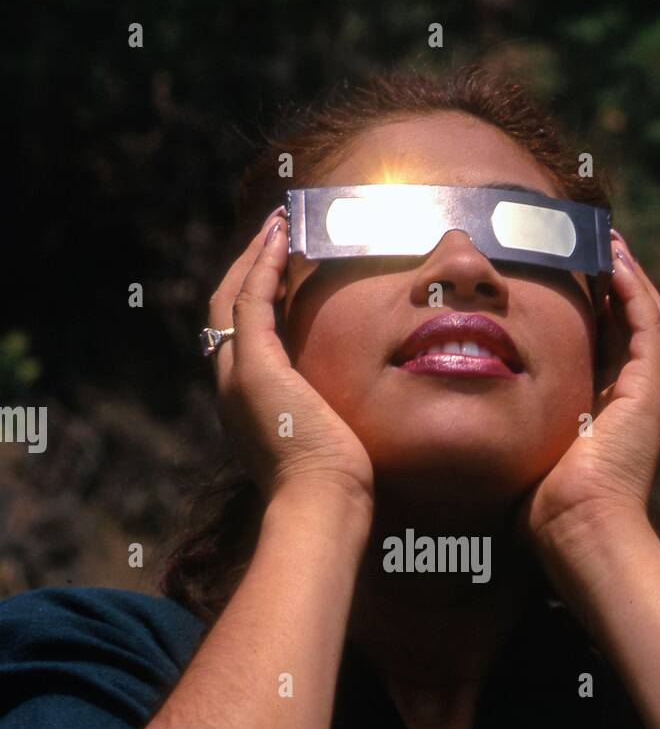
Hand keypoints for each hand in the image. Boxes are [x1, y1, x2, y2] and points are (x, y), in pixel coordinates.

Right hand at [208, 209, 374, 509]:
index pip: (243, 338)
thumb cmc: (336, 489)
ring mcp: (238, 377)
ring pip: (232, 298)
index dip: (258, 300)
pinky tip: (282, 237)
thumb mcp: (331, 444)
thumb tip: (363, 411)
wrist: (320, 505)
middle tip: (274, 234)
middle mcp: (232, 388)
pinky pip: (251, 301)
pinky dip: (263, 264)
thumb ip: (334, 419)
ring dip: (254, 256)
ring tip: (279, 223)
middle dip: (248, 268)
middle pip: (226, 311)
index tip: (282, 271)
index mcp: (248, 406)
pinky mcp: (255, 367)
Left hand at [519, 231, 659, 550]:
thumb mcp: (516, 453)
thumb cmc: (539, 509)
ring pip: (645, 319)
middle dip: (614, 284)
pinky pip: (647, 326)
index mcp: (602, 413)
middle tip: (596, 245)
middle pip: (627, 326)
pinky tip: (614, 261)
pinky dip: (634, 291)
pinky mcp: (649, 391)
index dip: (589, 311)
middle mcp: (629, 400)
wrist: (576, 531)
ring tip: (609, 241)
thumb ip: (500, 430)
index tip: (567, 277)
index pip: (600, 346)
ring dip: (627, 277)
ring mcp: (646, 394)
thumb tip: (455, 422)